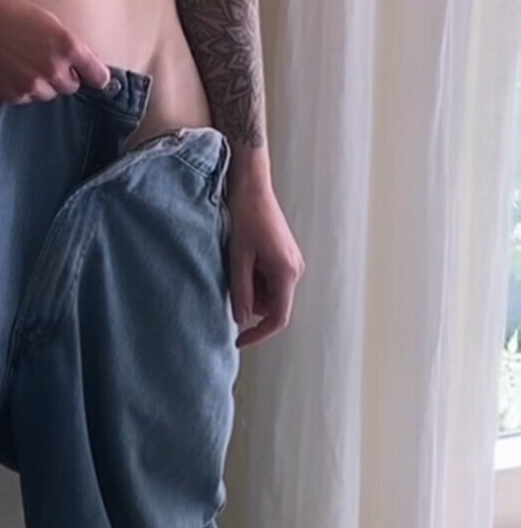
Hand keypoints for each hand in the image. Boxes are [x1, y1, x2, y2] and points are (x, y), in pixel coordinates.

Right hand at [0, 0, 113, 104]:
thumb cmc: (12, 12)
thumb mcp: (50, 21)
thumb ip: (71, 45)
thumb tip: (87, 66)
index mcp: (68, 47)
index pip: (99, 77)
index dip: (95, 76)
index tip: (92, 75)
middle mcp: (54, 70)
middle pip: (72, 87)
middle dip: (63, 76)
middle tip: (43, 58)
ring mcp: (32, 85)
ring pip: (49, 94)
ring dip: (42, 83)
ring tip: (23, 62)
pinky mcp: (13, 95)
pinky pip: (27, 98)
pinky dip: (22, 88)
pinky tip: (10, 69)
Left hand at [225, 174, 305, 348]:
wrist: (252, 186)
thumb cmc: (245, 218)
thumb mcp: (237, 257)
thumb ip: (240, 290)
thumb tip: (240, 318)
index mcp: (286, 273)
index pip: (277, 317)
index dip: (258, 333)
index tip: (238, 340)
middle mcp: (295, 270)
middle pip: (273, 305)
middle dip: (250, 301)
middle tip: (232, 277)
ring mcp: (293, 262)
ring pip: (270, 293)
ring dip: (252, 287)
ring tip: (238, 261)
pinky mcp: (286, 255)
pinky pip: (271, 278)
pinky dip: (255, 276)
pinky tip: (245, 256)